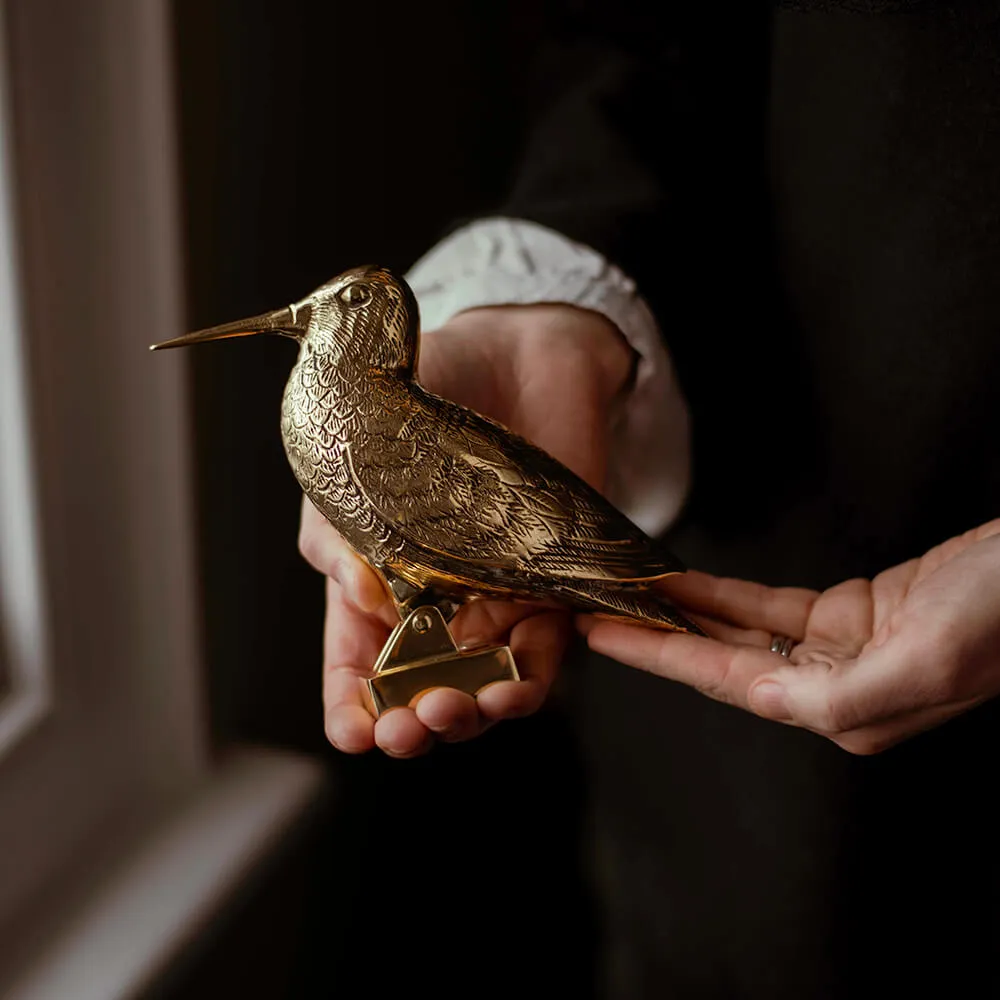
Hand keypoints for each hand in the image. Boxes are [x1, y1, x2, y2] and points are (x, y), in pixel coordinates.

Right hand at [299, 303, 632, 756]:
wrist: (505, 352)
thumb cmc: (416, 399)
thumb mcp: (350, 463)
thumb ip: (338, 538)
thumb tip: (362, 606)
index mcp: (374, 578)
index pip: (357, 662)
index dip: (350, 707)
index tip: (353, 731)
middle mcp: (435, 600)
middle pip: (419, 687)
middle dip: (412, 721)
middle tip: (409, 726)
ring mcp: (493, 596)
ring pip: (483, 684)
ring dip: (473, 713)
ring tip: (462, 708)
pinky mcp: (551, 582)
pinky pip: (547, 647)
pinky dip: (532, 677)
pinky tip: (514, 686)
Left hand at [580, 519, 999, 753]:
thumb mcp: (928, 659)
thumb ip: (840, 695)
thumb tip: (762, 700)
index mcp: (845, 714)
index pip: (726, 684)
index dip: (658, 656)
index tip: (601, 635)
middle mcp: (832, 688)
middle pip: (720, 660)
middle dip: (655, 636)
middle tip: (593, 610)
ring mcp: (838, 650)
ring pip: (739, 629)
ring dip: (683, 610)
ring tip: (625, 592)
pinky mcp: (850, 612)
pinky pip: (769, 603)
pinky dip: (725, 591)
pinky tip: (685, 579)